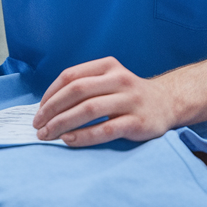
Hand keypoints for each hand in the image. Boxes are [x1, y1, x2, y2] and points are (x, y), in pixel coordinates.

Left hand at [32, 56, 176, 147]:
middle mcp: (119, 79)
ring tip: (48, 135)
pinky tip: (69, 140)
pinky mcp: (137, 122)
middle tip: (38, 126)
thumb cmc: (128, 94)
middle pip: (76, 91)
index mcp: (108, 66)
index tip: (39, 111)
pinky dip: (83, 136)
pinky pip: (105, 129)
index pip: (70, 76)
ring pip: (88, 110)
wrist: (168, 103)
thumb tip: (47, 107)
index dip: (50, 94)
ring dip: (62, 123)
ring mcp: (130, 100)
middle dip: (52, 110)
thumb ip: (84, 86)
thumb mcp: (109, 79)